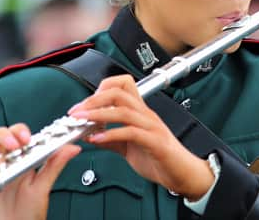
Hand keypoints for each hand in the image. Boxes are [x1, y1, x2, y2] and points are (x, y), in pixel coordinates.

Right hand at [0, 123, 80, 219]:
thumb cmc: (26, 216)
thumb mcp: (42, 188)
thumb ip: (55, 165)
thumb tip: (72, 148)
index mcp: (19, 163)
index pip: (16, 137)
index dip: (20, 131)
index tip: (29, 136)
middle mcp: (2, 167)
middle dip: (5, 135)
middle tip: (18, 143)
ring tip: (3, 157)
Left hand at [68, 75, 213, 199]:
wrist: (183, 173)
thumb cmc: (159, 158)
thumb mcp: (128, 147)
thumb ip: (110, 138)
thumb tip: (88, 134)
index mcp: (140, 112)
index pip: (123, 85)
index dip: (101, 88)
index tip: (84, 103)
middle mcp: (146, 114)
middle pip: (119, 93)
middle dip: (93, 99)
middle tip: (76, 112)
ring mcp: (151, 127)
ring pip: (123, 110)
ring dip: (98, 114)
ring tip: (82, 122)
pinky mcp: (155, 142)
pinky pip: (131, 132)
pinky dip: (112, 134)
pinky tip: (98, 139)